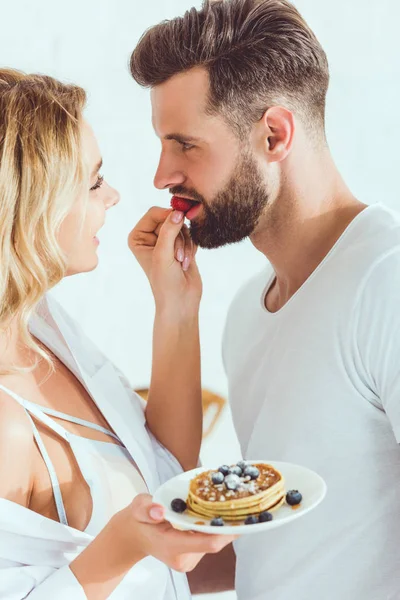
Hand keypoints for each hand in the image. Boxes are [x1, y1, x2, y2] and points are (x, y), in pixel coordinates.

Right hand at [115, 493, 236, 572]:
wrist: (134, 535)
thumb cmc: (138, 520)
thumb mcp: (137, 507)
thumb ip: (146, 508)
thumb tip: (159, 510)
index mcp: (172, 547)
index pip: (208, 543)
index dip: (226, 531)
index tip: (241, 517)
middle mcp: (184, 558)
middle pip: (215, 542)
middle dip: (228, 524)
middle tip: (241, 502)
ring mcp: (189, 559)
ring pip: (214, 540)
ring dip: (222, 524)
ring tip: (231, 503)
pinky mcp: (193, 555)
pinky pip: (210, 539)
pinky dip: (215, 527)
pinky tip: (219, 511)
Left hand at [128, 207, 201, 315]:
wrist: (180, 301)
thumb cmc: (165, 282)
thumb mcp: (163, 254)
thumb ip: (169, 231)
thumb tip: (178, 211)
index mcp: (138, 237)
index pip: (153, 213)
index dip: (167, 216)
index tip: (180, 222)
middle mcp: (150, 236)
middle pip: (170, 218)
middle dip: (178, 236)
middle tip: (177, 256)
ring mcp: (166, 241)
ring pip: (182, 227)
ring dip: (185, 244)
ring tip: (182, 262)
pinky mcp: (180, 245)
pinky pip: (190, 234)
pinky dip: (191, 247)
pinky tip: (186, 262)